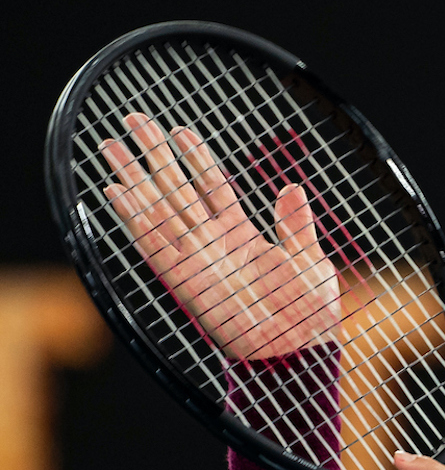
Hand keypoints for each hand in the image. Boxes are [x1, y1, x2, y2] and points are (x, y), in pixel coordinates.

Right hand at [100, 113, 339, 359]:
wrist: (298, 351)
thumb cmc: (309, 312)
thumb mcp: (310, 260)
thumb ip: (296, 225)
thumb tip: (291, 187)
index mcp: (242, 235)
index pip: (212, 186)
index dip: (196, 157)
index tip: (179, 129)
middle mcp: (213, 243)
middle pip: (176, 188)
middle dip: (154, 154)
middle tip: (132, 118)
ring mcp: (196, 259)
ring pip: (157, 209)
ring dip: (133, 178)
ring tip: (110, 145)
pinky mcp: (184, 281)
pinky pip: (153, 244)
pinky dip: (133, 218)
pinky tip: (115, 192)